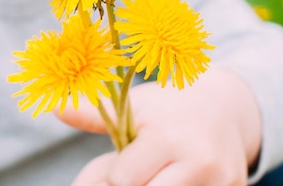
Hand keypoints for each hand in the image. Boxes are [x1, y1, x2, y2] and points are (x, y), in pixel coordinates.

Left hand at [55, 69, 261, 185]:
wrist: (226, 108)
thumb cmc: (168, 107)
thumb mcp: (133, 105)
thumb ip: (94, 114)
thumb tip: (56, 108)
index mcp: (167, 137)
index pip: (123, 179)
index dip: (116, 174)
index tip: (122, 163)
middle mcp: (198, 162)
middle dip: (134, 185)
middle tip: (135, 170)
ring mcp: (220, 181)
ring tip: (156, 169)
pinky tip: (177, 175)